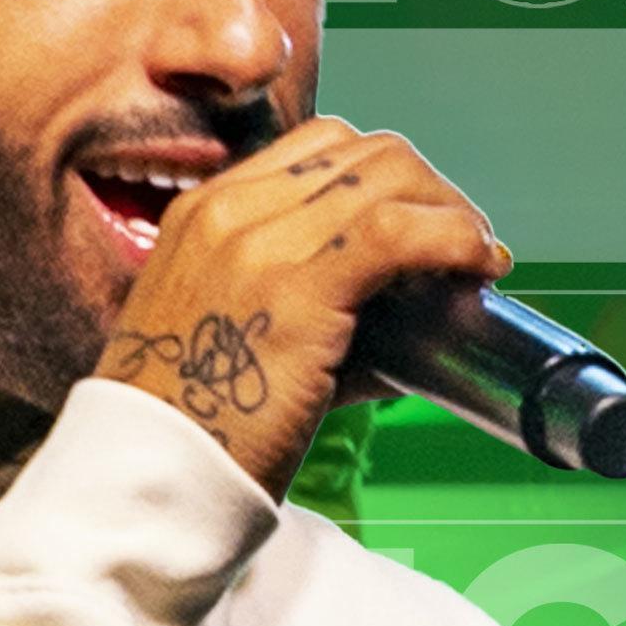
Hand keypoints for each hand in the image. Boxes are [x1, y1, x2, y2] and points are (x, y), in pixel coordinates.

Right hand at [93, 115, 508, 501]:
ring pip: (389, 178)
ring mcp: (259, 242)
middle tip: (461, 242)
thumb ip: (298, 312)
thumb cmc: (190, 428)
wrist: (147, 476)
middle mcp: (227, 211)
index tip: (421, 220)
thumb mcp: (224, 337)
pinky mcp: (300, 287)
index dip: (386, 177)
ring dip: (450, 211)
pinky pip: (402, 231)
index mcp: (201, 213)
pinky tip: (478, 267)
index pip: (317, 149)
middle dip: (426, 188)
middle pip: (362, 151)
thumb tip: (398, 331)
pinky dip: (456, 239)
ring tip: (477, 257)